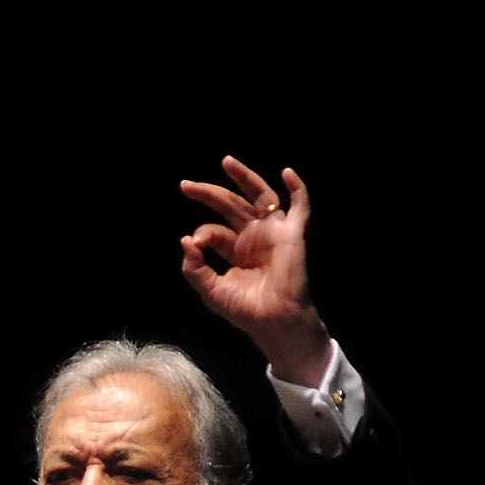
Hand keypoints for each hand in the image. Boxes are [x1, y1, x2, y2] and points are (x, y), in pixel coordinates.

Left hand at [178, 156, 330, 385]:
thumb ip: (195, 268)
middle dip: (209, 194)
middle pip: (231, 206)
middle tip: (186, 186)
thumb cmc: (245, 311)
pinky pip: (299, 206)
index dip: (203, 233)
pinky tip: (286, 173)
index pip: (215, 232)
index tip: (196, 243)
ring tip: (226, 162)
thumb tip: (185, 240)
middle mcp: (253, 238)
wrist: (273, 322)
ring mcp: (273, 233)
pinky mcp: (292, 234)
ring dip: (244, 178)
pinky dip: (296, 188)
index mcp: (235, 251)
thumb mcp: (211, 291)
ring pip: (259, 196)